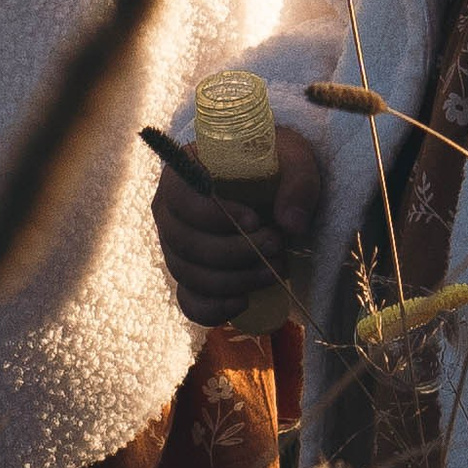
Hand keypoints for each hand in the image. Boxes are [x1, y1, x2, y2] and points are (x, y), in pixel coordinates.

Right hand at [152, 122, 324, 328]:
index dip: (214, 216)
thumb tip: (291, 224)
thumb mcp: (293, 158)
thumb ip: (298, 182)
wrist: (272, 188)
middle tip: (276, 246)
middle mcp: (169, 213)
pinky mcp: (189, 277)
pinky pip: (190, 303)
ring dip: (234, 280)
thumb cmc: (274, 165)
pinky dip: (214, 309)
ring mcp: (175, 249)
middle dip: (234, 253)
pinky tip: (244, 302)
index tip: (256, 221)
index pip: (180, 200)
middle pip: (185, 244)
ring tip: (273, 271)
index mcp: (182, 175)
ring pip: (189, 276)